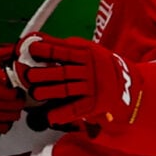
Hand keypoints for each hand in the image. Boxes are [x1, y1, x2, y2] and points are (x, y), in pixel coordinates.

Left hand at [24, 36, 138, 132]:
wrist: (126, 81)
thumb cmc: (97, 64)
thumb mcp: (84, 50)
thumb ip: (62, 47)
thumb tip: (35, 39)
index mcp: (86, 54)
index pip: (64, 52)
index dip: (47, 51)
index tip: (32, 49)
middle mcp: (89, 70)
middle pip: (64, 72)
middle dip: (45, 74)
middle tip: (29, 75)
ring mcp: (91, 87)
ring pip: (67, 90)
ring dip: (49, 92)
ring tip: (35, 93)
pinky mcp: (93, 103)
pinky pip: (76, 108)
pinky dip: (62, 113)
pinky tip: (49, 116)